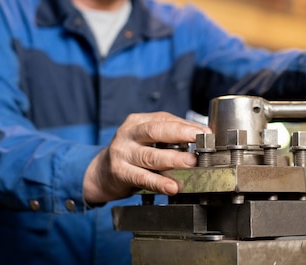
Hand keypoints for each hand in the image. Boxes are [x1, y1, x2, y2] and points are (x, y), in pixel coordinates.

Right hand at [84, 112, 208, 203]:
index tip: (206, 133)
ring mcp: (122, 152)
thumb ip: (170, 137)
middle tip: (201, 143)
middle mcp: (128, 133)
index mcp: (138, 121)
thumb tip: (200, 137)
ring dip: (173, 160)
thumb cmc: (131, 154)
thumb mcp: (147, 140)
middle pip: (155, 131)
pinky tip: (172, 187)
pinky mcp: (119, 172)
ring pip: (150, 155)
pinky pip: (141, 177)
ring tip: (192, 164)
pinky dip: (159, 182)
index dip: (186, 126)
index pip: (164, 120)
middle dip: (180, 135)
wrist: (100, 173)